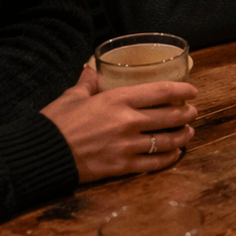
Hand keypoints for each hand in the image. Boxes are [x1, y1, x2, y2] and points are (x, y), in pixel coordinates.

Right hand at [41, 64, 197, 182]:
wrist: (42, 153)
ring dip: (182, 136)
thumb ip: (87, 83)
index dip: (182, 90)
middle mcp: (128, 121)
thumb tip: (90, 69)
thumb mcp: (71, 97)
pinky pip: (154, 163)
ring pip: (167, 140)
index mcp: (117, 100)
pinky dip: (168, 158)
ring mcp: (127, 145)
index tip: (192, 91)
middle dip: (186, 114)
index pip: (161, 92)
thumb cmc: (55, 123)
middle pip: (170, 116)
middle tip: (192, 112)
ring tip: (188, 133)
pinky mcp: (122, 166)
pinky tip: (174, 154)